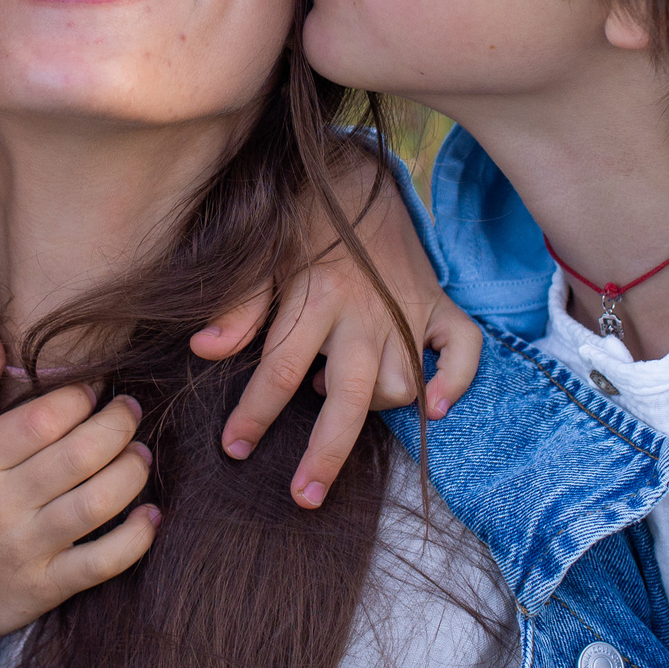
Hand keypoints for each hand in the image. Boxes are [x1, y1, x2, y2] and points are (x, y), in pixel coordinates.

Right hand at [0, 331, 160, 634]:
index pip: (45, 417)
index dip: (80, 396)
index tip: (92, 390)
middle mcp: (2, 505)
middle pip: (82, 454)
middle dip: (119, 424)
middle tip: (128, 412)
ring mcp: (26, 549)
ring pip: (99, 502)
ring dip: (133, 472)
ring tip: (139, 454)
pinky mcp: (45, 588)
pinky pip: (103, 563)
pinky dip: (136, 538)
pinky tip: (149, 515)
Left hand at [190, 155, 480, 508]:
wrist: (357, 171)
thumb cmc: (299, 217)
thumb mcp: (260, 251)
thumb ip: (238, 305)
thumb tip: (205, 350)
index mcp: (314, 295)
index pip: (281, 369)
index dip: (254, 415)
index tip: (235, 449)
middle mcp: (363, 309)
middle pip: (347, 395)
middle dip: (326, 452)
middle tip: (304, 496)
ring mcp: (406, 308)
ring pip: (400, 381)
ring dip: (375, 405)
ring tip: (341, 397)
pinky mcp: (439, 304)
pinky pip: (462, 350)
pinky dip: (455, 380)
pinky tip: (434, 406)